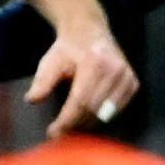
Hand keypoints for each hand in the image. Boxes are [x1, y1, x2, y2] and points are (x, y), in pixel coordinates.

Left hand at [27, 20, 139, 134]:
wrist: (88, 31)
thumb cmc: (67, 49)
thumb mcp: (50, 61)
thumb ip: (42, 81)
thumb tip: (32, 100)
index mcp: (94, 62)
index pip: (80, 100)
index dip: (66, 120)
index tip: (53, 132)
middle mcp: (114, 69)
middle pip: (94, 109)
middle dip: (75, 125)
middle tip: (60, 133)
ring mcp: (126, 76)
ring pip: (106, 113)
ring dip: (88, 124)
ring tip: (72, 127)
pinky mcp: (132, 83)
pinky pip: (118, 109)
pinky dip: (102, 118)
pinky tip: (88, 119)